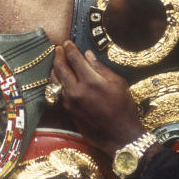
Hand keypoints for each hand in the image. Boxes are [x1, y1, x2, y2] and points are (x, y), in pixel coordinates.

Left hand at [52, 41, 144, 155]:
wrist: (120, 136)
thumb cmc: (124, 108)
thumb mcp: (118, 83)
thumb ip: (100, 68)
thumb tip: (87, 55)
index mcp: (90, 81)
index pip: (74, 59)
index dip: (70, 49)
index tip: (67, 43)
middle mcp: (76, 90)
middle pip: (60, 68)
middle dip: (58, 56)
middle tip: (58, 49)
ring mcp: (70, 102)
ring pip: (55, 81)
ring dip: (54, 69)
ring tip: (56, 62)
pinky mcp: (68, 111)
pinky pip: (57, 93)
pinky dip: (56, 84)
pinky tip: (58, 80)